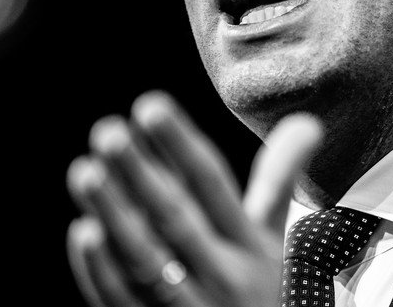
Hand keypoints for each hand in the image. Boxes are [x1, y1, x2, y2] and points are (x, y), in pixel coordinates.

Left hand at [66, 91, 322, 305]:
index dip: (180, 145)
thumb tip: (308, 121)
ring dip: (115, 215)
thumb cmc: (260, 290)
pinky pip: (122, 300)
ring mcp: (186, 305)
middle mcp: (219, 272)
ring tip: (85, 171)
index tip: (150, 105)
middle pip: (176, 218)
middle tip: (109, 131)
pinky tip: (83, 232)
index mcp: (247, 242)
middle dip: (142, 176)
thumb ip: (278, 180)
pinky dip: (101, 270)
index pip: (211, 184)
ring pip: (145, 259)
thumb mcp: (273, 240)